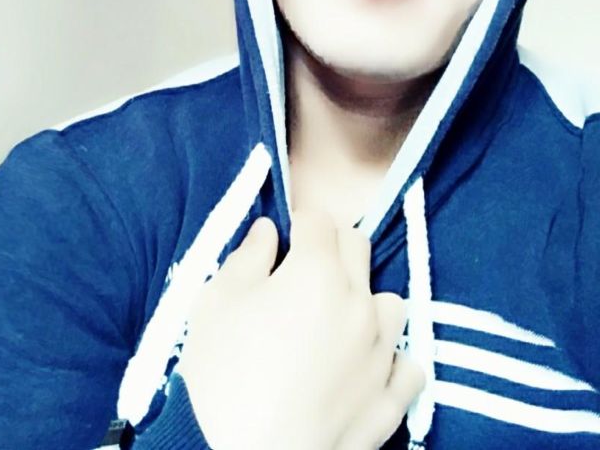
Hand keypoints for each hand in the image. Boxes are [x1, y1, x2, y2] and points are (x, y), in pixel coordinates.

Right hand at [176, 211, 423, 449]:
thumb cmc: (219, 377)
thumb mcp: (215, 302)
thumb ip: (248, 256)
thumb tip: (268, 231)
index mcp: (318, 274)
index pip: (320, 220)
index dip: (297, 224)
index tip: (284, 242)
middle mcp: (359, 306)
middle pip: (358, 248)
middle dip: (331, 249)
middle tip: (302, 274)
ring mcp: (380, 355)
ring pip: (391, 303)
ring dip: (365, 301)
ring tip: (334, 322)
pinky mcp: (389, 402)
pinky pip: (409, 365)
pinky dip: (391, 359)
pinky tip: (364, 366)